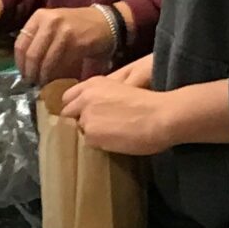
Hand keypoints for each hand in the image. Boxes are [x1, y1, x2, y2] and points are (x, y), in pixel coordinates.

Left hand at [15, 4, 119, 87]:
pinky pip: (62, 63)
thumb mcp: (53, 24)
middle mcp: (49, 21)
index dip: (20, 63)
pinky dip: (58, 75)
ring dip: (44, 76)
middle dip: (31, 73)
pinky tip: (58, 80)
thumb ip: (39, 39)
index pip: (20, 44)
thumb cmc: (77, 25)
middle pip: (31, 54)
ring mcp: (63, 30)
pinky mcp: (77, 42)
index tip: (23, 75)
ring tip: (44, 84)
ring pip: (45, 60)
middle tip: (33, 83)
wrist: (106, 22)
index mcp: (39, 16)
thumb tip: (26, 65)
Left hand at [57, 67, 175, 154]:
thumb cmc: (149, 104)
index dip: (74, 107)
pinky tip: (114, 141)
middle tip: (96, 127)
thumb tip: (90, 110)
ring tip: (111, 135)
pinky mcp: (90, 133)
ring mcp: (85, 116)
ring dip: (91, 133)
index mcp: (93, 83)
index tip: (81, 114)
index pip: (68, 97)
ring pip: (80, 129)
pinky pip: (88, 142)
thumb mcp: (120, 90)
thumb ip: (100, 97)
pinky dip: (99, 143)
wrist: (161, 116)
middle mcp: (84, 97)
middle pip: (68, 113)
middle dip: (78, 120)